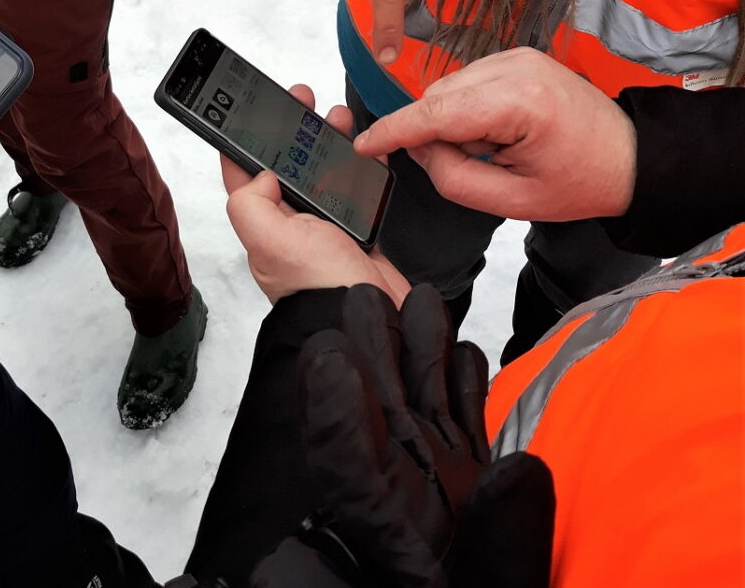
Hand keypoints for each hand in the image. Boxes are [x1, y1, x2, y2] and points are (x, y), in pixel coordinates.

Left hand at [221, 84, 408, 306]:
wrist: (374, 322)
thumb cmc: (322, 288)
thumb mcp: (271, 242)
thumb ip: (251, 204)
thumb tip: (260, 175)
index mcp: (264, 225)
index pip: (244, 174)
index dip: (244, 138)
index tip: (255, 106)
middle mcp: (291, 225)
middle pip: (288, 165)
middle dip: (294, 130)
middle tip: (304, 101)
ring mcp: (326, 227)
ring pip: (324, 171)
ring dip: (330, 140)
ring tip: (339, 118)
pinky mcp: (358, 231)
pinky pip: (359, 188)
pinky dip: (364, 165)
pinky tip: (368, 150)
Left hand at [296, 284, 554, 587]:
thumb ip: (502, 551)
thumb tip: (516, 471)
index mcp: (393, 538)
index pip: (350, 473)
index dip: (337, 416)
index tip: (331, 360)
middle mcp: (408, 501)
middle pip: (377, 417)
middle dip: (369, 355)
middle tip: (367, 299)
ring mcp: (441, 482)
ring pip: (421, 407)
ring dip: (418, 354)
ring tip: (422, 300)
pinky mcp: (471, 476)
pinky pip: (463, 423)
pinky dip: (466, 386)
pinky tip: (464, 352)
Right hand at [355, 48, 636, 220]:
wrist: (629, 157)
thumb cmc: (580, 182)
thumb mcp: (511, 200)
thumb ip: (452, 177)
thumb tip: (419, 149)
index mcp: (519, 101)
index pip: (436, 113)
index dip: (394, 130)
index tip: (362, 145)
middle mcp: (515, 66)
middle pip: (437, 98)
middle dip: (434, 134)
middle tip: (470, 166)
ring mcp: (516, 56)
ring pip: (447, 90)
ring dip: (452, 122)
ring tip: (493, 149)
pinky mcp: (515, 56)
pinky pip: (465, 83)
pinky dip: (466, 110)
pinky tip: (495, 132)